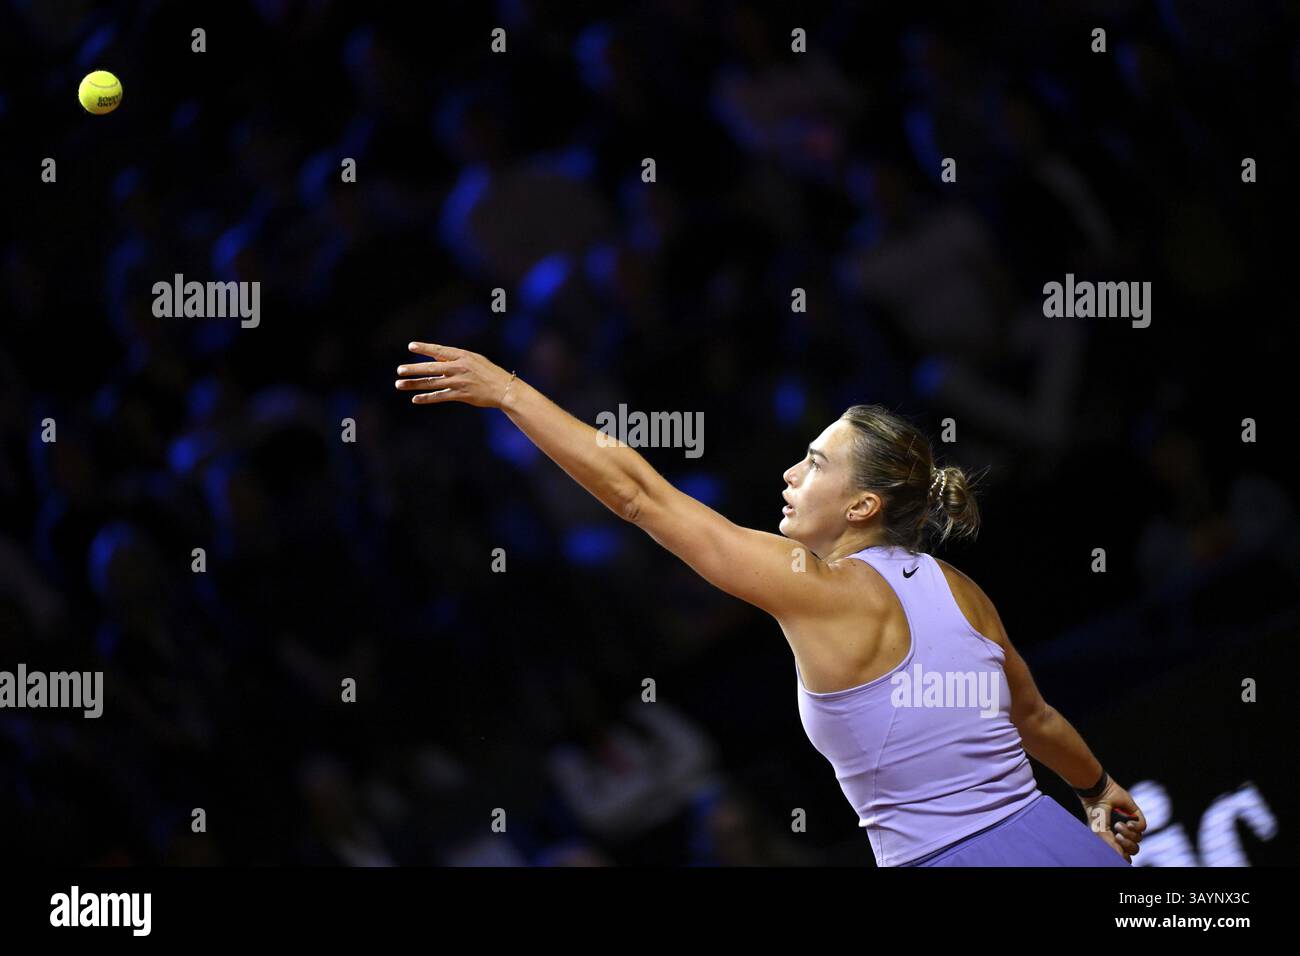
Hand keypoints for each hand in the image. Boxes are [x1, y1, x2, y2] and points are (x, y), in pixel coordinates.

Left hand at [395, 342, 515, 408]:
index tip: (411, 346)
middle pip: (432, 368)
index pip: (440, 351)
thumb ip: (454, 359)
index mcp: (463, 356)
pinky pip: (440, 396)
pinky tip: (415, 399)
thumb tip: (435, 358)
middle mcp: (459, 368)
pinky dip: (427, 398)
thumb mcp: (474, 360)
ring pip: (432, 383)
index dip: (425, 348)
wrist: (504, 389)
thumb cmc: (489, 373)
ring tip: (399, 385)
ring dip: (414, 384)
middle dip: (414, 369)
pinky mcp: (461, 395)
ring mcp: (459, 382)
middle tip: (399, 370)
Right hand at [1081, 778, 1146, 862]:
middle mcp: (1123, 834)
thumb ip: (1111, 846)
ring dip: (1129, 833)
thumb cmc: (1096, 813)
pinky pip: (1143, 827)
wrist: (1099, 795)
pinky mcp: (1136, 816)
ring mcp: (1131, 826)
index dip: (1124, 856)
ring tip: (1118, 824)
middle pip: (1133, 849)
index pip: (1125, 855)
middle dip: (1127, 845)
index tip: (1119, 852)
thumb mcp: (1101, 832)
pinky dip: (1136, 826)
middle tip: (1118, 836)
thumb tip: (1123, 859)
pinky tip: (1128, 822)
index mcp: (1114, 840)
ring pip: (1138, 838)